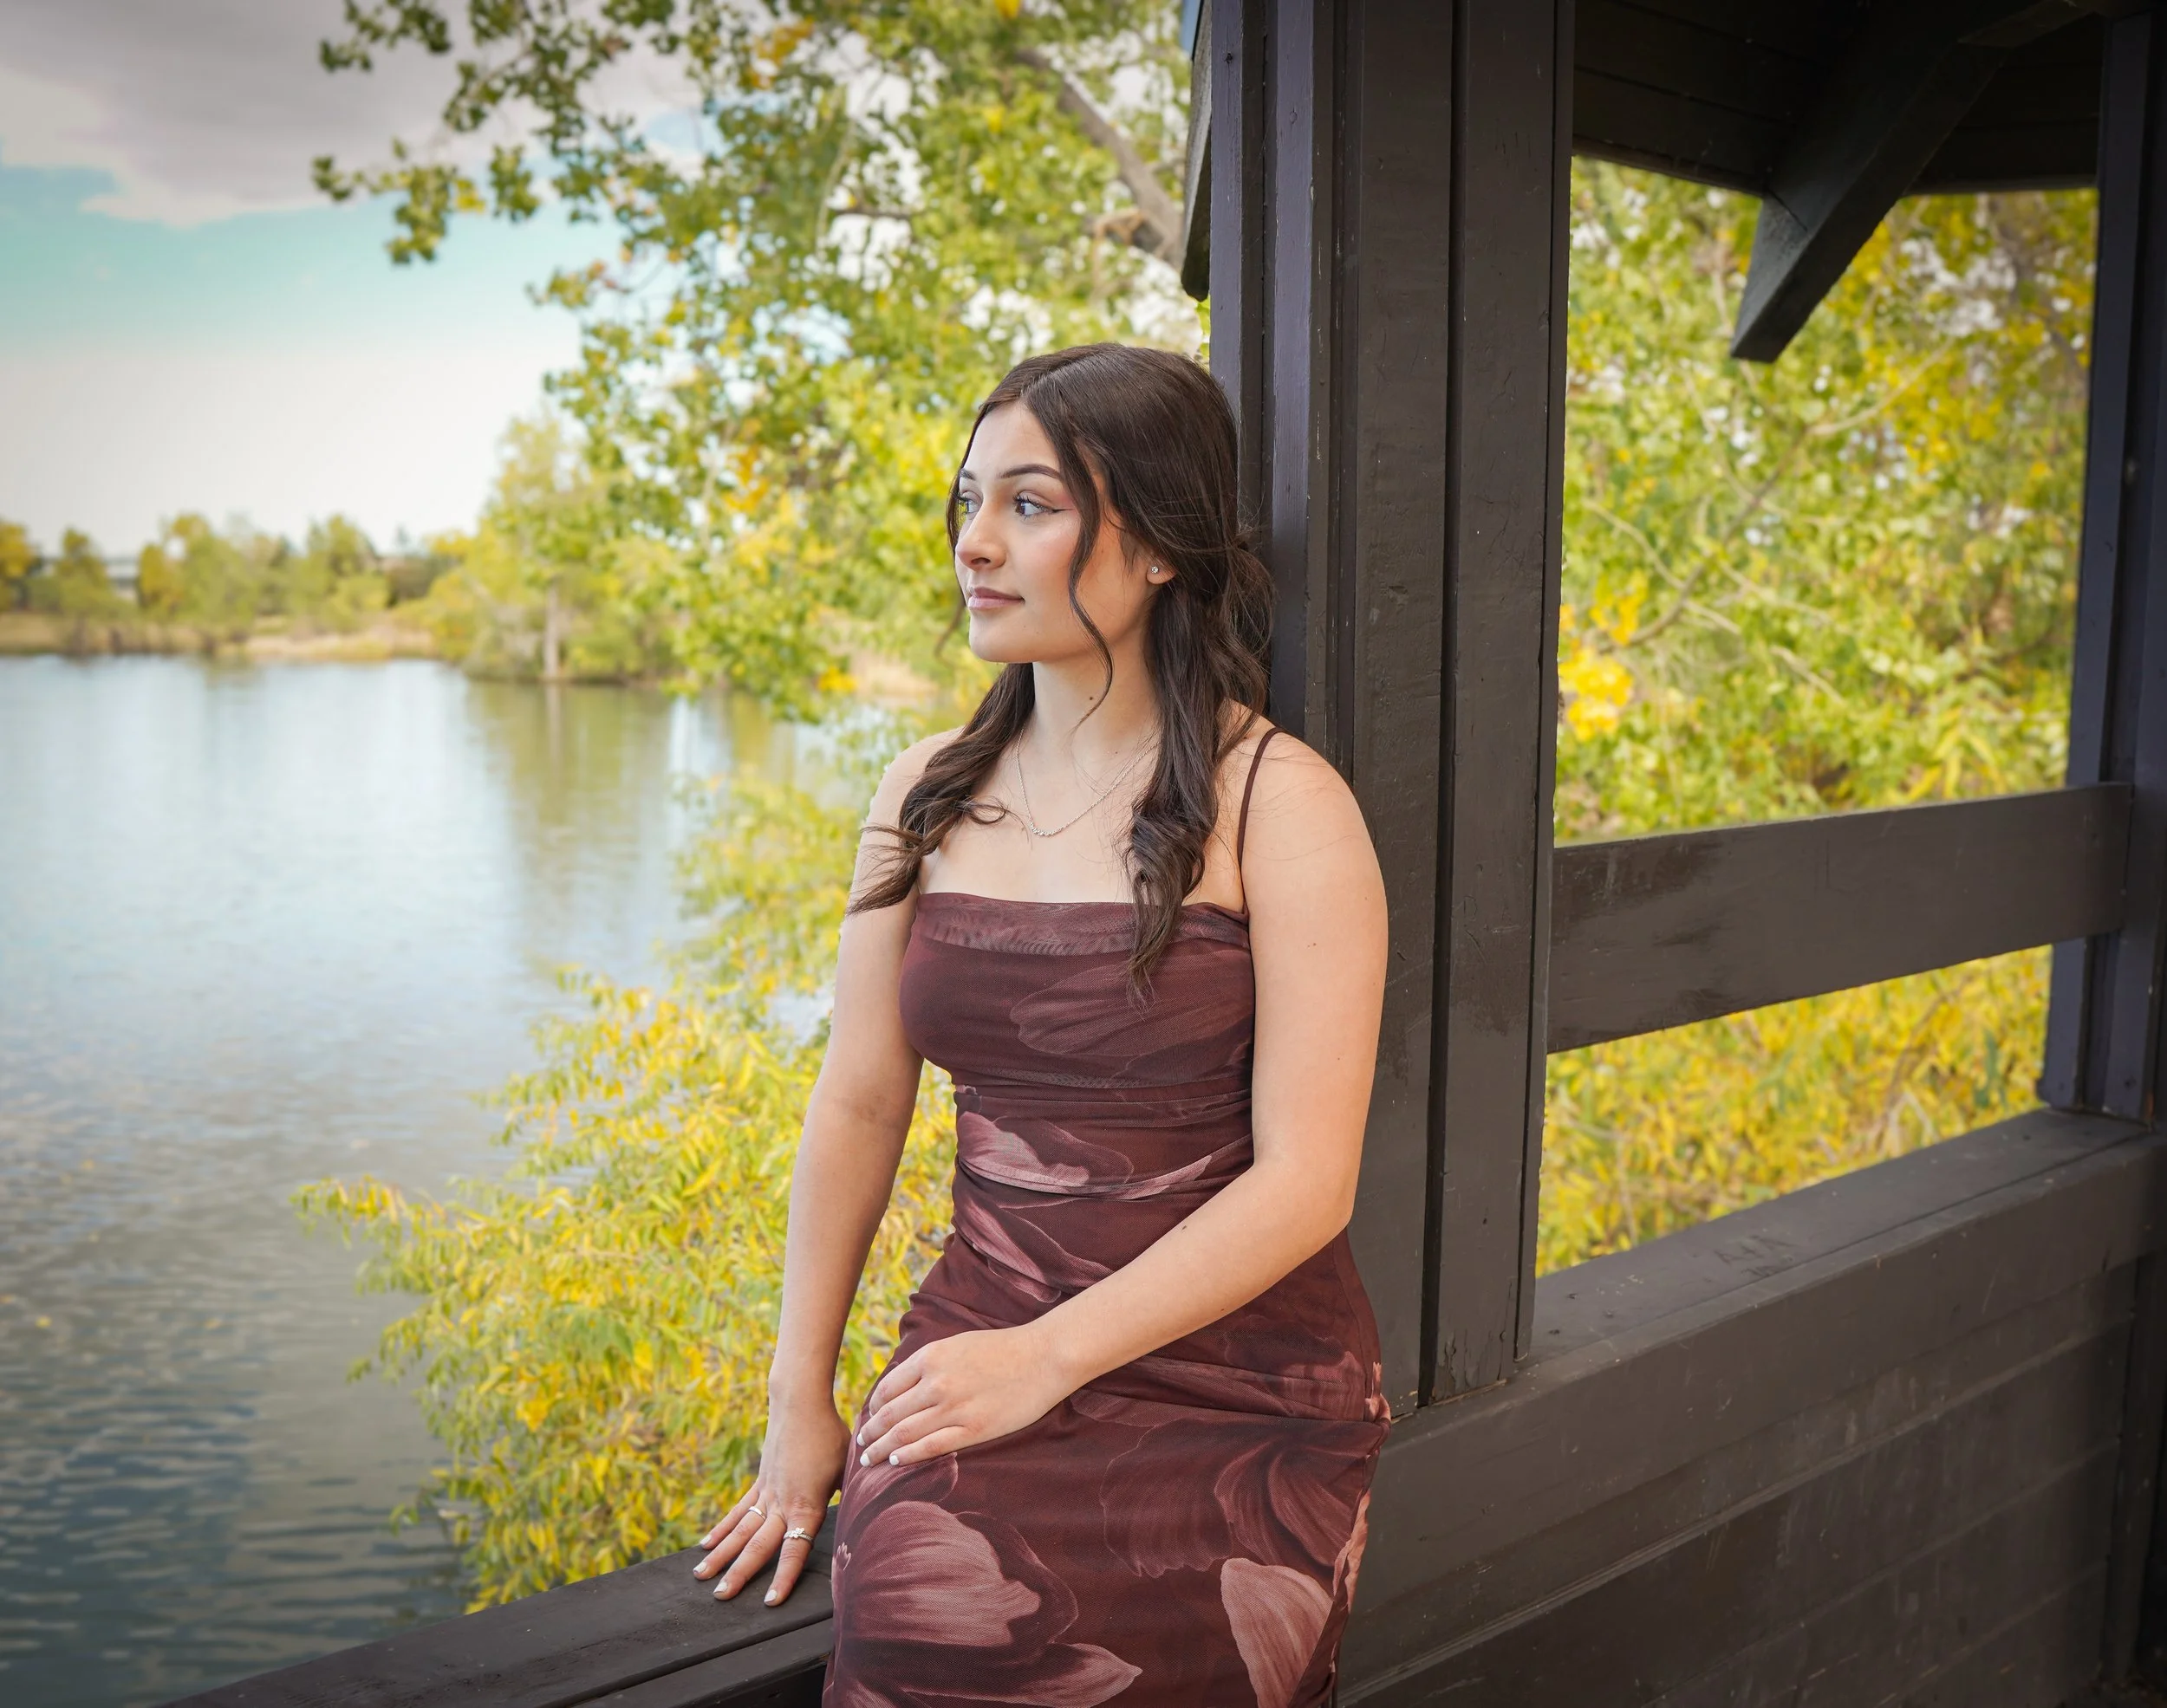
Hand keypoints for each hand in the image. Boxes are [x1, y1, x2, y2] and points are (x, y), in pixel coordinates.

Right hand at [693, 1398, 848, 1605]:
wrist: (800, 1401)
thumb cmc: (832, 1435)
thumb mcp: (848, 1467)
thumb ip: (851, 1497)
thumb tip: (866, 1521)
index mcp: (806, 1503)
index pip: (794, 1548)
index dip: (784, 1576)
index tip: (769, 1602)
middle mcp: (781, 1502)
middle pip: (757, 1544)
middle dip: (739, 1573)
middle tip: (721, 1598)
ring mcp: (766, 1492)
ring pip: (740, 1530)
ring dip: (720, 1555)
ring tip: (701, 1577)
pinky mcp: (759, 1481)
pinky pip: (738, 1511)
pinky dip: (721, 1529)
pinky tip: (705, 1545)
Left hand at [854, 1324, 1074, 1467]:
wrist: (1043, 1357)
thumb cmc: (1002, 1348)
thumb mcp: (957, 1344)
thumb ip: (929, 1364)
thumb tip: (903, 1385)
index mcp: (930, 1357)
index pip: (887, 1388)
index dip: (873, 1407)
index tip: (869, 1417)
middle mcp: (936, 1383)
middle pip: (890, 1414)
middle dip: (871, 1431)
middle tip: (862, 1442)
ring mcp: (953, 1408)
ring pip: (904, 1434)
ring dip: (882, 1448)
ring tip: (871, 1458)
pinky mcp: (973, 1430)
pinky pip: (931, 1447)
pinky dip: (908, 1456)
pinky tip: (897, 1460)